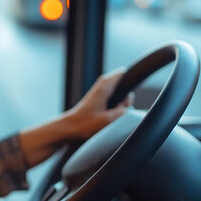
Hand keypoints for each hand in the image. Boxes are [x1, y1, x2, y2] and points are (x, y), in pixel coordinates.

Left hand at [18, 68, 132, 167]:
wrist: (69, 128)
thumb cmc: (84, 124)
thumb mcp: (108, 120)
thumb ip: (123, 112)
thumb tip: (128, 107)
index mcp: (104, 86)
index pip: (123, 73)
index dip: (131, 81)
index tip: (129, 97)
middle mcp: (102, 85)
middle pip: (124, 87)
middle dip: (126, 100)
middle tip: (117, 111)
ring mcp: (100, 92)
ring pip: (120, 96)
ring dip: (120, 106)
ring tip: (110, 116)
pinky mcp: (99, 99)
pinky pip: (114, 102)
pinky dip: (115, 109)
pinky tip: (108, 118)